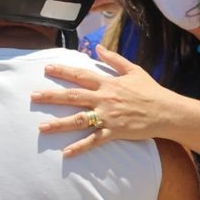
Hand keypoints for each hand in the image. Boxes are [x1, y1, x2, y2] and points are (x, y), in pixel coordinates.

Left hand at [33, 44, 180, 156]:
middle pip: (73, 96)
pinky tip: (65, 153)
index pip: (81, 75)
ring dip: (59, 124)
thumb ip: (114, 59)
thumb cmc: (151, 90)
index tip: (47, 69)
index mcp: (108, 83)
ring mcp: (108, 116)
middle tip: (33, 96)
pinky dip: (80, 147)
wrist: (166, 111)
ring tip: (41, 127)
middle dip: (52, 96)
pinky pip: (94, 141)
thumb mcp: (134, 70)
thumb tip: (98, 47)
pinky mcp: (114, 132)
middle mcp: (105, 99)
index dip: (63, 71)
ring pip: (79, 120)